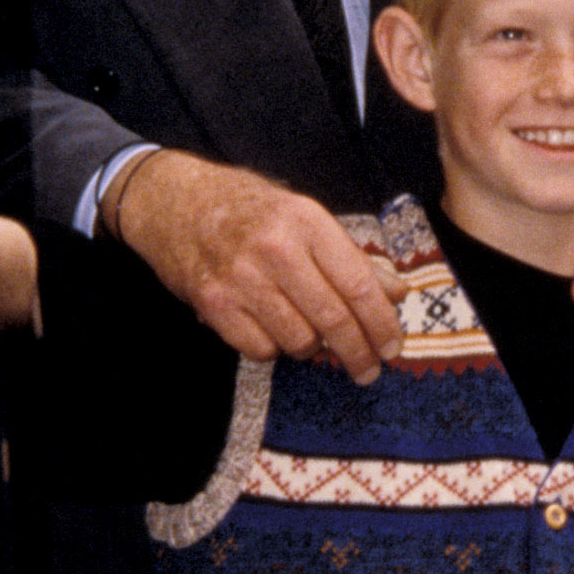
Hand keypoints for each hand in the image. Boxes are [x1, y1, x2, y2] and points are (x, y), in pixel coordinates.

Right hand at [107, 150, 403, 382]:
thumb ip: (352, 258)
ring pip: (299, 341)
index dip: (381, 323)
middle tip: (368, 370)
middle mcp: (275, 249)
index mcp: (307, 221)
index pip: (358, 284)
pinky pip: (261, 350)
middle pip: (333, 320)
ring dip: (313, 349)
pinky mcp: (214, 303)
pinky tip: (272, 329)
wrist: (176, 203)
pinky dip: (274, 348)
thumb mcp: (305, 218)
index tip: (393, 346)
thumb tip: (397, 294)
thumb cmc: (250, 211)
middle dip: (358, 353)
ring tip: (311, 336)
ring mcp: (241, 278)